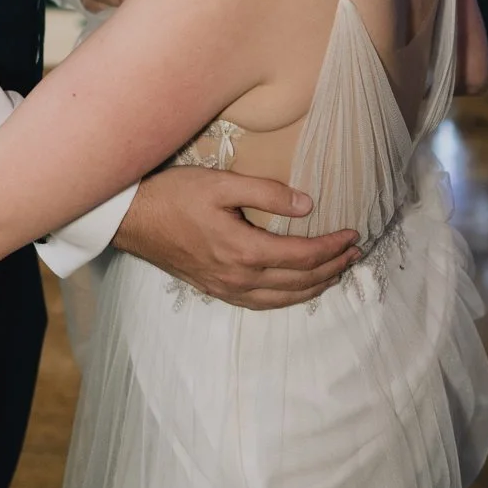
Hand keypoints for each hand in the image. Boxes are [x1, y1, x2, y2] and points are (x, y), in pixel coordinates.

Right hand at [115, 165, 358, 310]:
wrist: (132, 219)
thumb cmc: (174, 195)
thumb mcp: (221, 183)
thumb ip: (266, 193)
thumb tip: (306, 205)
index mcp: (244, 251)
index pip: (302, 256)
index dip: (332, 247)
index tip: (353, 234)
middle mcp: (238, 277)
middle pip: (298, 282)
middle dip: (332, 268)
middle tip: (355, 254)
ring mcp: (225, 288)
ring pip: (282, 299)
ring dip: (314, 288)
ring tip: (335, 274)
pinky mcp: (215, 290)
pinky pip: (260, 303)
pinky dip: (286, 299)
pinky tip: (294, 290)